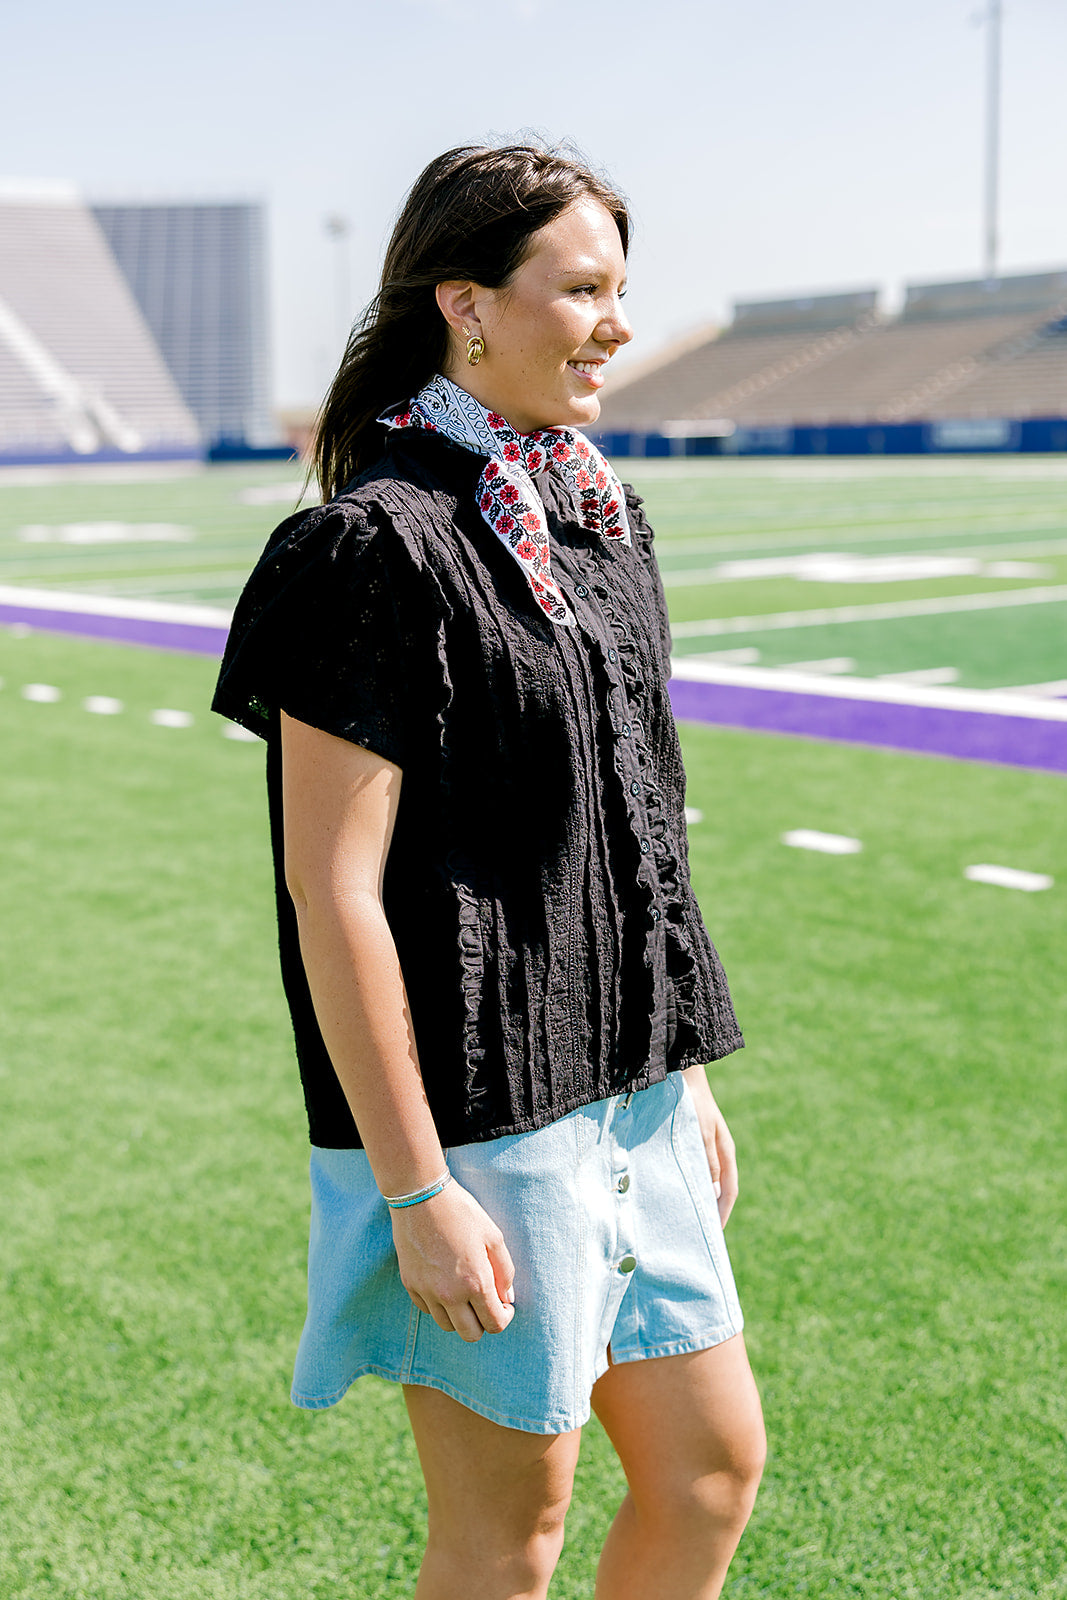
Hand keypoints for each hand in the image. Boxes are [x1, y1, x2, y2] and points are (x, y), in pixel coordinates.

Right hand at [390, 1181, 515, 1341]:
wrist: (420, 1196)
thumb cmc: (461, 1212)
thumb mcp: (493, 1237)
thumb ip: (505, 1271)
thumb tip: (508, 1297)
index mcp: (475, 1283)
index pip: (494, 1324)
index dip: (505, 1318)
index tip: (504, 1304)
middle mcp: (449, 1294)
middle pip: (470, 1335)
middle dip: (483, 1323)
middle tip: (486, 1301)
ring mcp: (426, 1291)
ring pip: (447, 1326)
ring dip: (460, 1316)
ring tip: (465, 1292)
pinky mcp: (410, 1285)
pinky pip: (428, 1310)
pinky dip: (439, 1305)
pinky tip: (445, 1283)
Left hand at [681, 1065, 738, 1227]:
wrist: (683, 1076)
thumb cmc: (692, 1103)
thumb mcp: (700, 1134)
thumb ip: (707, 1162)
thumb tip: (714, 1194)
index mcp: (725, 1152)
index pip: (729, 1191)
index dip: (722, 1212)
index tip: (714, 1232)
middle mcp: (719, 1152)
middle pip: (720, 1188)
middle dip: (713, 1209)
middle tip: (701, 1230)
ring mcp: (708, 1146)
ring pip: (708, 1179)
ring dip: (701, 1196)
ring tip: (689, 1214)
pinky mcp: (695, 1141)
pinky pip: (696, 1168)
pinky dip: (692, 1182)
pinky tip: (679, 1187)